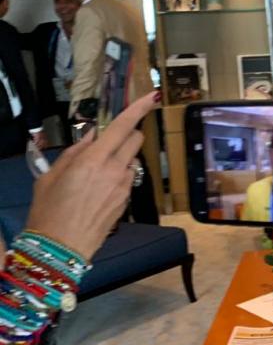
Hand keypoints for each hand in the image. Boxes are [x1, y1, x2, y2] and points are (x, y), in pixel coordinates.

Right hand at [25, 91, 157, 259]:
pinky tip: (99, 190)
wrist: (60, 247)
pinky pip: (128, 179)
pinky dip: (119, 176)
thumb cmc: (48, 209)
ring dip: (122, 158)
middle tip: (110, 139)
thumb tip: (93, 134)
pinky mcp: (127, 201)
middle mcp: (115, 170)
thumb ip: (75, 151)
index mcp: (93, 159)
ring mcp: (124, 187)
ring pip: (133, 160)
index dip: (139, 109)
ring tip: (96, 173)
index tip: (151, 96)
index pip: (123, 127)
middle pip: (135, 140)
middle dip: (128, 133)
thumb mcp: (52, 175)